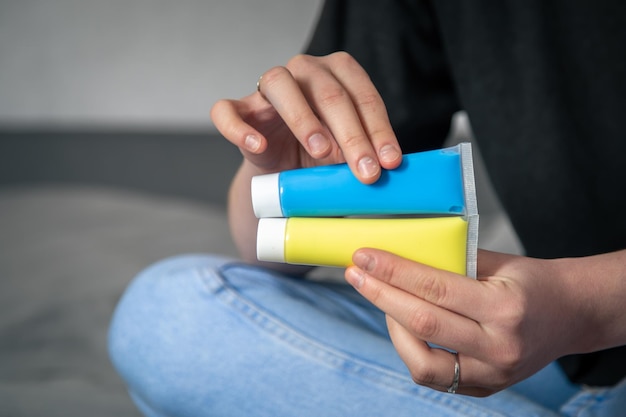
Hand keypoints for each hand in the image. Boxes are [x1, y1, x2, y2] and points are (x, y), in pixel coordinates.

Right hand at [210, 52, 401, 182]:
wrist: (282, 172)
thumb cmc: (320, 156)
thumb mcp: (347, 153)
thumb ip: (363, 154)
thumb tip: (385, 169)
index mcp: (338, 73)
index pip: (363, 95)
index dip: (379, 129)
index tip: (390, 162)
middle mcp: (304, 71)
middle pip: (329, 92)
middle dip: (352, 134)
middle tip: (365, 170)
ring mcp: (267, 89)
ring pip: (280, 86)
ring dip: (304, 119)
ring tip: (322, 152)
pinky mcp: (239, 109)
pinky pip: (228, 111)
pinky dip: (239, 128)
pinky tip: (257, 146)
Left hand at [344, 249, 587, 396]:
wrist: (571, 315)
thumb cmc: (533, 283)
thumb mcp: (497, 263)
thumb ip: (452, 261)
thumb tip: (400, 252)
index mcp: (505, 308)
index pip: (434, 288)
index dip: (392, 271)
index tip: (364, 256)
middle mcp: (499, 347)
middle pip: (422, 324)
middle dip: (380, 295)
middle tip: (355, 274)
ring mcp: (492, 374)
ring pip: (421, 363)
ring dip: (392, 328)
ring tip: (384, 301)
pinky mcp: (485, 387)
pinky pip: (434, 375)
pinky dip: (411, 349)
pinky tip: (404, 325)